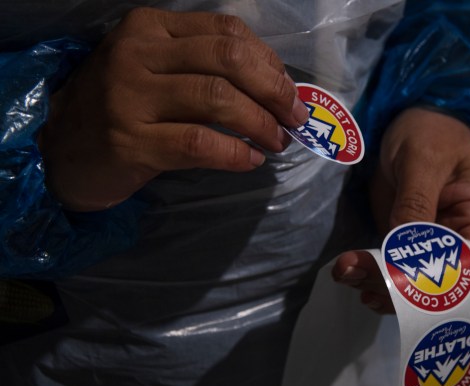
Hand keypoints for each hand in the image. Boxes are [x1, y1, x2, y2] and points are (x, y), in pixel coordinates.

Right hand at [38, 8, 308, 210]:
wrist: (62, 149)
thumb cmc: (121, 108)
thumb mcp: (155, 70)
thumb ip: (203, 66)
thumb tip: (275, 83)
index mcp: (150, 28)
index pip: (226, 31)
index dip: (268, 61)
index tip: (288, 90)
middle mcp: (137, 53)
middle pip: (228, 60)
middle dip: (274, 90)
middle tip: (295, 118)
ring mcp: (130, 97)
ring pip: (217, 99)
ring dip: (261, 123)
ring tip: (277, 141)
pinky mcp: (130, 141)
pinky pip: (199, 143)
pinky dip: (235, 153)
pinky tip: (250, 160)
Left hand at [333, 107, 469, 312]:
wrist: (412, 115)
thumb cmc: (431, 129)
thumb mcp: (424, 160)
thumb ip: (416, 203)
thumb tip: (404, 251)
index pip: (468, 266)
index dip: (437, 284)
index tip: (400, 287)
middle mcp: (458, 235)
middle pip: (435, 277)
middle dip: (398, 285)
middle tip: (360, 280)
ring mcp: (430, 237)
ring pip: (409, 274)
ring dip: (377, 280)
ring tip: (347, 274)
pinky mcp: (404, 233)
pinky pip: (390, 259)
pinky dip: (369, 268)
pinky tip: (350, 272)